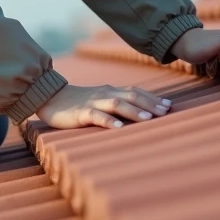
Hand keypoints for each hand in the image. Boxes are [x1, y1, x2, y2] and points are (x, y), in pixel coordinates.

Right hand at [34, 83, 171, 129]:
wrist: (49, 98)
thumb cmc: (76, 102)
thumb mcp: (99, 100)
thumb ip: (115, 103)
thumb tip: (137, 111)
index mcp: (109, 91)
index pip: (135, 91)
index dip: (152, 98)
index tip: (169, 105)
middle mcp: (104, 94)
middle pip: (130, 95)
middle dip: (149, 104)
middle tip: (166, 111)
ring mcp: (92, 103)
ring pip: (116, 104)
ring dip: (133, 111)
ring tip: (148, 119)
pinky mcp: (80, 113)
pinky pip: (96, 116)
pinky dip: (108, 121)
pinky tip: (119, 128)